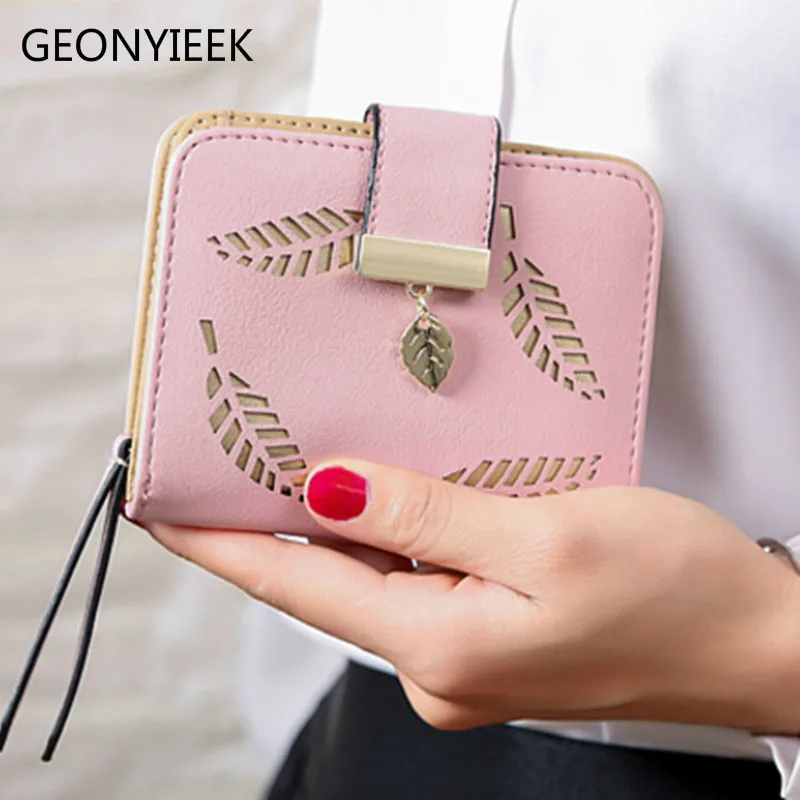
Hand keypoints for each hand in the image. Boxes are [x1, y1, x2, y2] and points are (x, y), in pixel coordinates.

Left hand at [149, 460, 799, 733]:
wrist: (754, 641)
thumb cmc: (672, 589)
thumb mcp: (546, 533)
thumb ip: (428, 516)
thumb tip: (329, 488)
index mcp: (440, 645)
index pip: (296, 583)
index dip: (220, 543)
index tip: (162, 508)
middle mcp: (438, 664)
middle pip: (329, 580)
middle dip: (274, 521)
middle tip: (227, 458)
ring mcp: (464, 656)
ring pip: (374, 576)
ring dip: (339, 523)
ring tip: (302, 460)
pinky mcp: (491, 635)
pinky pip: (417, 580)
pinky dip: (393, 537)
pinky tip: (389, 496)